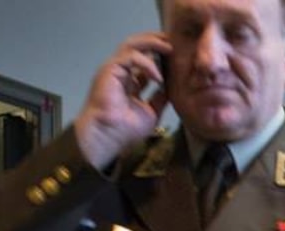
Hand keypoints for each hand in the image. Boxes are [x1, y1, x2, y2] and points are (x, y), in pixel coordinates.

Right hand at [73, 33, 170, 170]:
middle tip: (173, 42)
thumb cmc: (126, 129)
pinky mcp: (110, 69)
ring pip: (131, 45)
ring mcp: (114, 69)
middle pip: (137, 47)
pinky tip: (158, 77)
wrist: (109, 135)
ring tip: (169, 48)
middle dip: (155, 41)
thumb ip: (159, 99)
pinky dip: (146, 63)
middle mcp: (121, 72)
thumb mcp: (151, 112)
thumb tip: (171, 90)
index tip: (176, 54)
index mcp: (129, 81)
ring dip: (152, 43)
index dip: (159, 55)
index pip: (144, 60)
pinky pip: (130, 57)